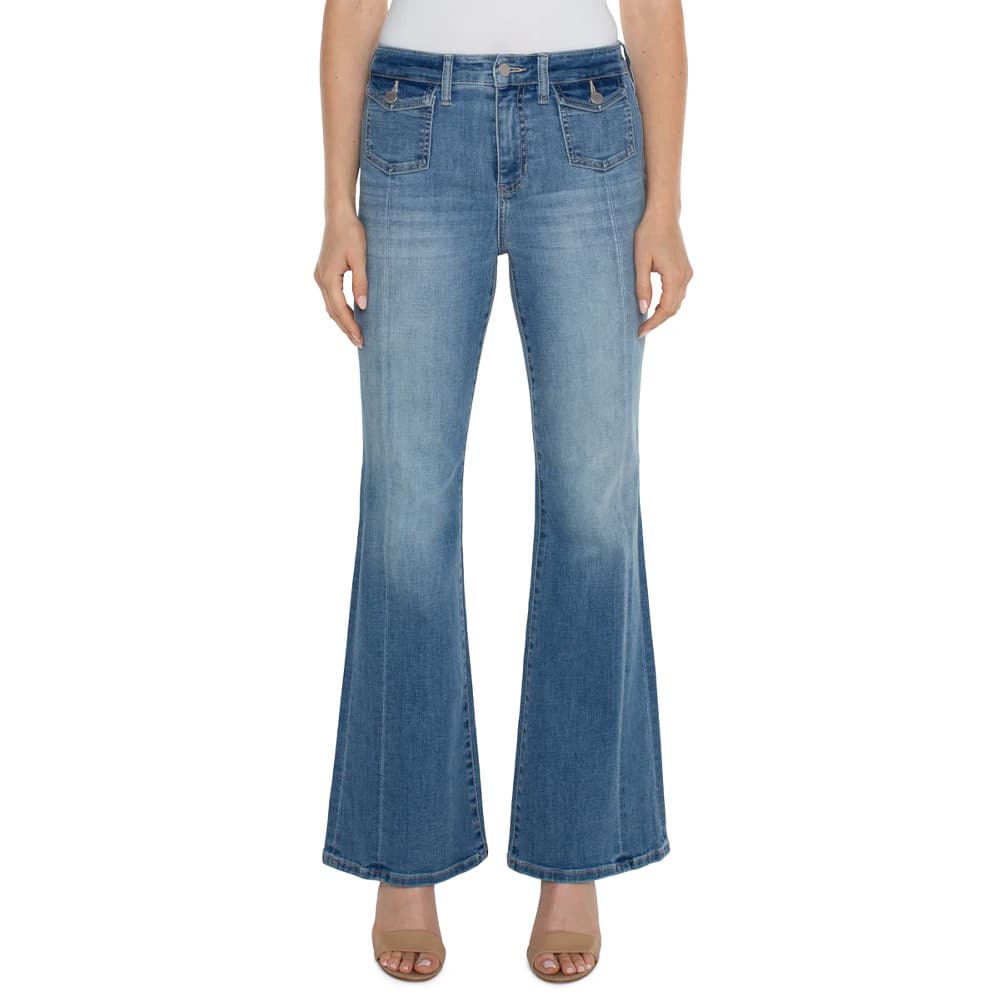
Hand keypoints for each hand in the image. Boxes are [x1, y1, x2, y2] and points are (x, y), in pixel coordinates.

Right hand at [314, 208, 367, 347]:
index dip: (351, 326)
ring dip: (342, 320)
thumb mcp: (360, 258)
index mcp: (328, 277)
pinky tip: (350, 315)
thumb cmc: (351, 233)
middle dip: (346, 328)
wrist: (338, 215)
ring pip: (330, 306)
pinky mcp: (323, 273)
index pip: (340, 309)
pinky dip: (340, 309)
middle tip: (360, 343)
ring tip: (355, 334)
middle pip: (333, 312)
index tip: (361, 340)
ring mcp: (320, 276)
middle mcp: (320, 279)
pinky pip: (331, 297)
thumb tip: (363, 307)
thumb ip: (361, 283)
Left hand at [634, 210, 692, 337]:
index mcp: (675, 276)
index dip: (654, 323)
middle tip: (641, 330)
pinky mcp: (685, 269)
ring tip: (646, 321)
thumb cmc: (649, 234)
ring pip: (677, 302)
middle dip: (658, 321)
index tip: (640, 332)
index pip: (666, 309)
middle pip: (674, 309)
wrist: (663, 214)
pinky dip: (668, 303)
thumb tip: (643, 309)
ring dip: (663, 313)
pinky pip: (678, 293)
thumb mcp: (640, 261)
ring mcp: (687, 272)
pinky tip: (655, 306)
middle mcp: (685, 276)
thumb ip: (642, 286)